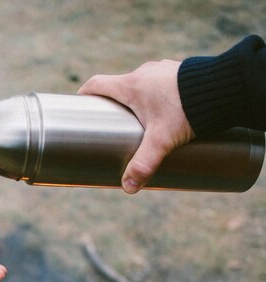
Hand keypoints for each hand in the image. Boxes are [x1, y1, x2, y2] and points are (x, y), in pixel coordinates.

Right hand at [78, 60, 194, 192]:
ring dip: (137, 103)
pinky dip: (157, 98)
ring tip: (141, 125)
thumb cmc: (188, 109)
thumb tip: (128, 188)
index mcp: (131, 85)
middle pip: (119, 88)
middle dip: (114, 107)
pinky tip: (165, 114)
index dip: (85, 95)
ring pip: (142, 87)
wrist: (224, 87)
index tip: (80, 107)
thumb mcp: (162, 140)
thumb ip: (144, 164)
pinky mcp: (180, 74)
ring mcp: (163, 71)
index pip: (97, 84)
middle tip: (113, 128)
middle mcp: (145, 73)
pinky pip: (161, 85)